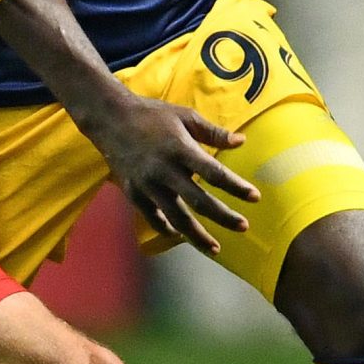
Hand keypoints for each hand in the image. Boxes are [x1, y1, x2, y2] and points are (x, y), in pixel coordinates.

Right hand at [86, 93, 258, 254]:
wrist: (110, 118)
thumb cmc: (152, 114)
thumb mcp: (185, 115)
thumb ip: (213, 132)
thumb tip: (241, 142)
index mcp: (180, 149)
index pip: (213, 173)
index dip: (235, 186)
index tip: (254, 197)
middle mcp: (164, 171)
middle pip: (198, 201)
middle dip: (223, 216)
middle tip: (243, 227)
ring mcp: (147, 185)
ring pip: (176, 217)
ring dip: (197, 235)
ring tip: (214, 248)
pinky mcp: (133, 193)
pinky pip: (153, 217)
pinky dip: (167, 228)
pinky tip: (180, 236)